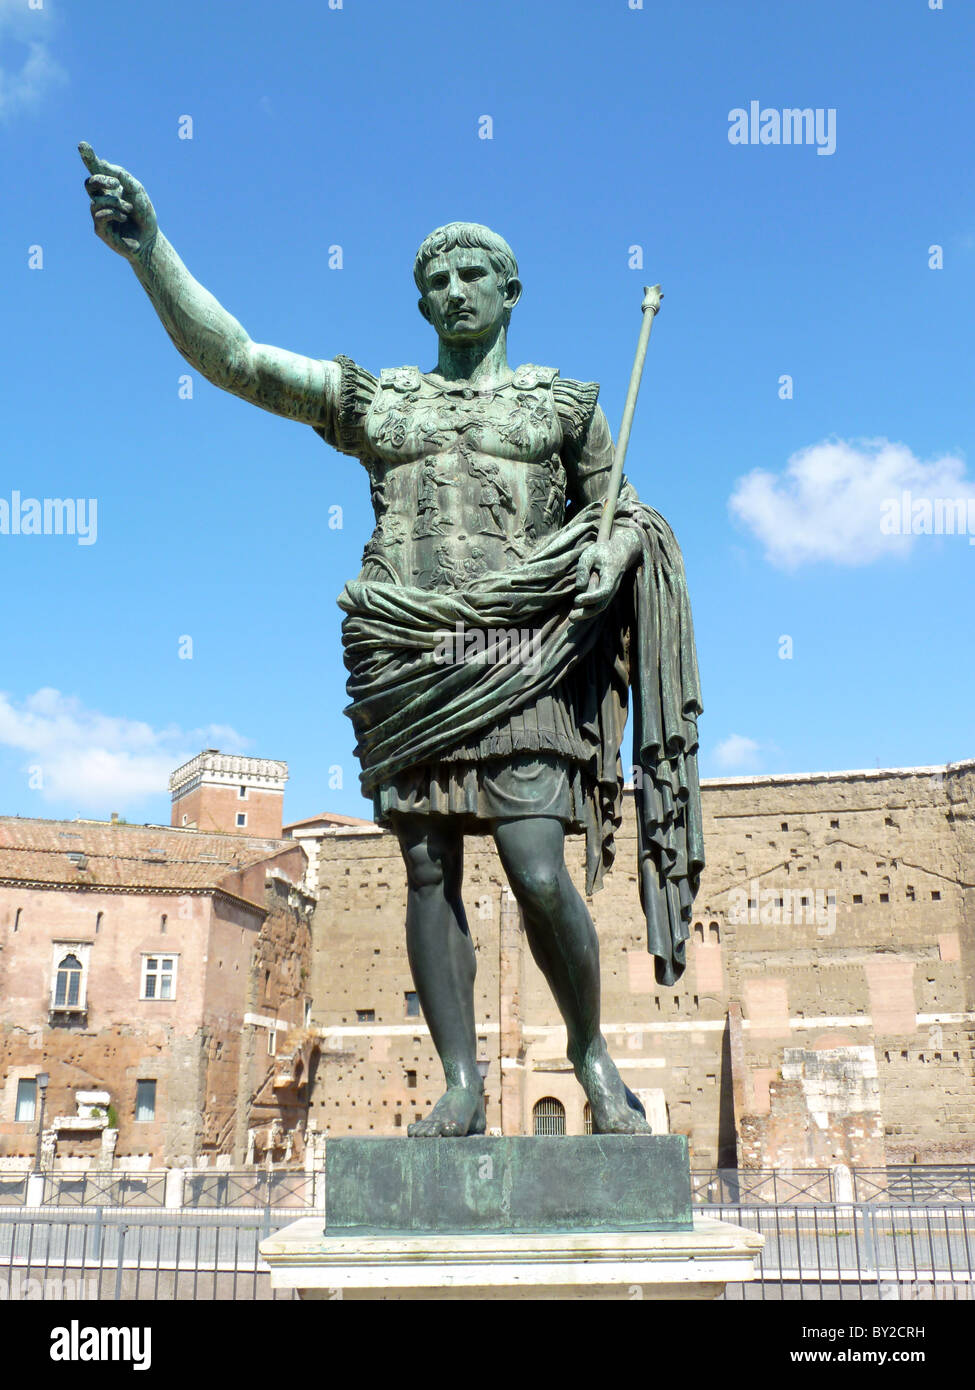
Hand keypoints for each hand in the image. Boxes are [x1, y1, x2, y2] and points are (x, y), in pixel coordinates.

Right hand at [79, 142, 157, 261]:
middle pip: (90, 183)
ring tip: (128, 209)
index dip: (88, 158)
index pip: (96, 171)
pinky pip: (100, 213)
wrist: (149, 239)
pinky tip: (124, 218)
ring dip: (115, 202)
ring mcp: (98, 214)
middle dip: (100, 179)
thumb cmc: (143, 214)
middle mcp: (101, 199)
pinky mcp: (99, 228)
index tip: (82, 145)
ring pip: (96, 200)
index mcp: (110, 188)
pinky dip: (114, 213)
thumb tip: (103, 162)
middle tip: (115, 182)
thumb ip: (121, 175)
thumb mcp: (136, 190)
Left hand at [570, 528, 641, 622]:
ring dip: (586, 614)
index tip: (576, 600)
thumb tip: (580, 587)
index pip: (604, 591)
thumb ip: (583, 568)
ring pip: (600, 607)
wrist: (619, 552)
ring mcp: (610, 591)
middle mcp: (613, 587)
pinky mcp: (605, 593)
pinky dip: (588, 610)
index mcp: (611, 576)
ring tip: (572, 617)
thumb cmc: (603, 552)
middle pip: (602, 604)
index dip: (591, 598)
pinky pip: (598, 604)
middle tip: (571, 617)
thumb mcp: (590, 554)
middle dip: (587, 613)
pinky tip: (576, 612)